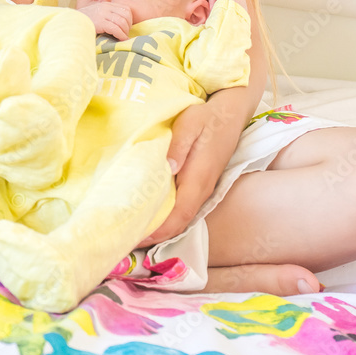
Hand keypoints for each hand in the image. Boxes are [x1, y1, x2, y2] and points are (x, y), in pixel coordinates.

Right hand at [77, 0, 132, 39]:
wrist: (71, 23)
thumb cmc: (84, 21)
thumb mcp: (97, 14)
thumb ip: (107, 15)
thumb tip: (120, 24)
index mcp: (106, 5)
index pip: (126, 9)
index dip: (129, 20)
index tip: (126, 28)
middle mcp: (106, 7)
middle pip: (126, 15)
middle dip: (128, 26)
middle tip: (125, 34)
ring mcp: (103, 14)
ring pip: (122, 22)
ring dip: (125, 32)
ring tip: (123, 38)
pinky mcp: (100, 23)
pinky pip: (116, 29)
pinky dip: (121, 35)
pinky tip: (121, 40)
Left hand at [137, 99, 240, 245]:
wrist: (231, 113)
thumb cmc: (206, 117)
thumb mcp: (189, 123)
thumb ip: (178, 146)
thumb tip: (167, 169)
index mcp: (199, 177)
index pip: (179, 214)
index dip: (159, 230)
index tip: (136, 237)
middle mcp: (202, 189)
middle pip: (178, 223)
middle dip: (154, 236)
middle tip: (125, 241)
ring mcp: (202, 189)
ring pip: (180, 218)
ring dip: (159, 229)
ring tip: (132, 233)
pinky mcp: (199, 185)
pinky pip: (182, 209)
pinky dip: (166, 219)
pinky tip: (149, 217)